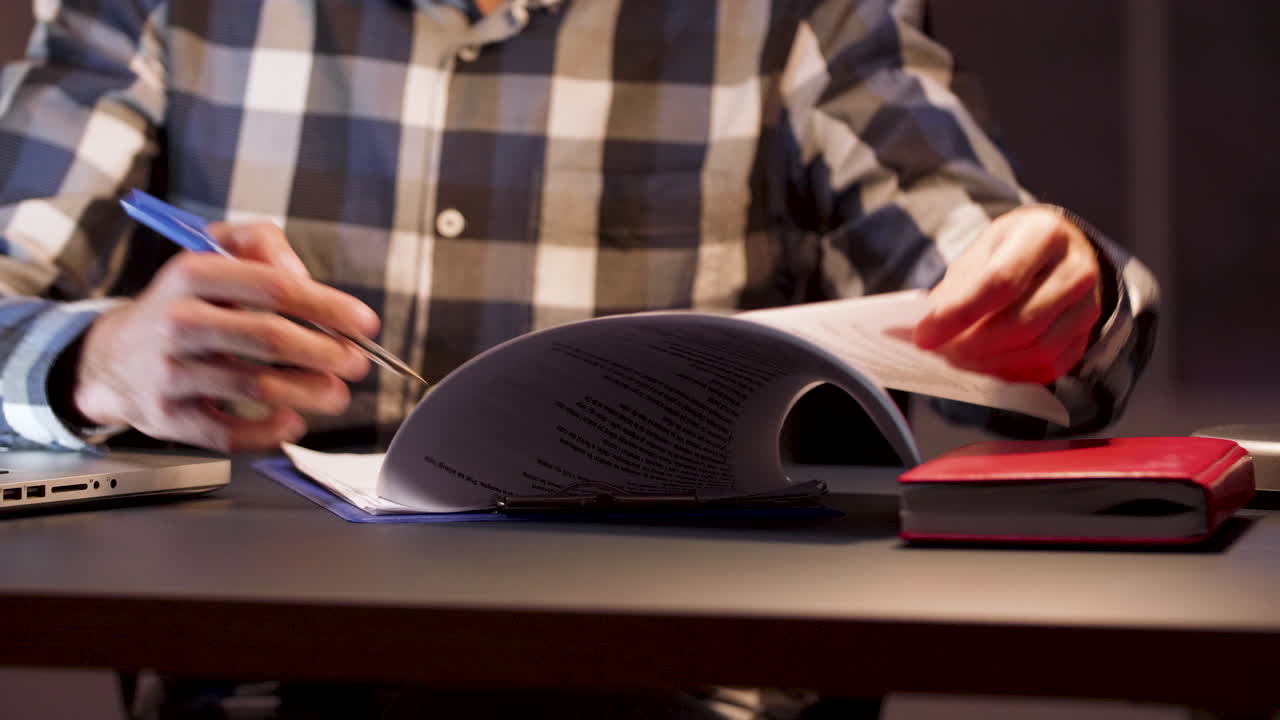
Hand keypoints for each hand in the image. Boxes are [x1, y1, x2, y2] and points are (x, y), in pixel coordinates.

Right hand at [72, 222, 379, 451]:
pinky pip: (227, 433)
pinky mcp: (168, 416)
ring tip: (337, 394)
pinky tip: (292, 422)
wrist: (115, 356)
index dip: (326, 306)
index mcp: (192, 274)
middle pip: (267, 338)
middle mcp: (177, 321)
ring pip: (253, 387)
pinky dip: (268, 432)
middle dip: (326, 353)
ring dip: (308, 393)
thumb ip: (263, 244)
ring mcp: (169, 372)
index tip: (364, 323)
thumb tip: (304, 275)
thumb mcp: (213, 252)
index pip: (273, 286)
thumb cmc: (183, 303)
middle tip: (357, 363)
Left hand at [913, 206, 1101, 383]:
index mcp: (1043, 235)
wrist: (1058, 251)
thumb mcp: (980, 252)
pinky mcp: (1086, 335)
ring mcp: (1088, 305)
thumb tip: (922, 327)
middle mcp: (1076, 269)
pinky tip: (984, 365)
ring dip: (988, 363)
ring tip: (956, 359)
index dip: (958, 314)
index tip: (923, 336)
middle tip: (938, 352)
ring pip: (1037, 349)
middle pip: (1021, 322)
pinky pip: (1048, 367)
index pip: (1000, 282)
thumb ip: (955, 288)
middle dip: (971, 346)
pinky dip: (1009, 372)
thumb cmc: (1011, 251)